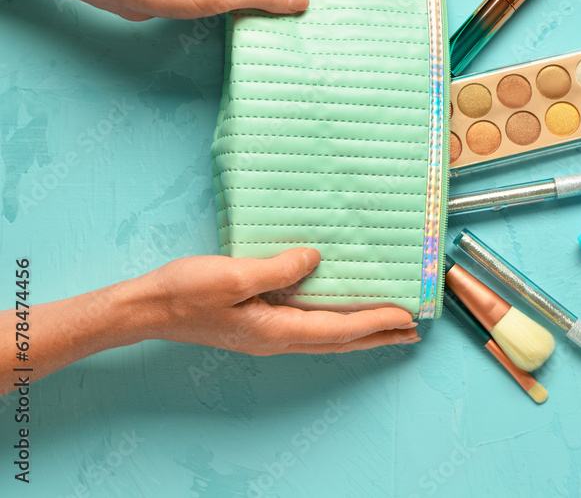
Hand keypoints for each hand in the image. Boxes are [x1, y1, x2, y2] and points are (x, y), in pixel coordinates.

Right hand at [139, 248, 419, 353]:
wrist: (147, 308)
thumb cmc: (185, 292)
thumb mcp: (233, 275)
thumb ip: (278, 269)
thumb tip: (315, 259)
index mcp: (275, 330)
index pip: (338, 329)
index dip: (375, 322)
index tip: (407, 316)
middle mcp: (277, 339)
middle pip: (340, 341)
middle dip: (378, 336)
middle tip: (412, 332)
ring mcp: (268, 336)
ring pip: (327, 338)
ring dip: (361, 333)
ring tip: (388, 327)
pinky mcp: (259, 326)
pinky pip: (310, 328)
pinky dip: (336, 325)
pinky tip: (341, 315)